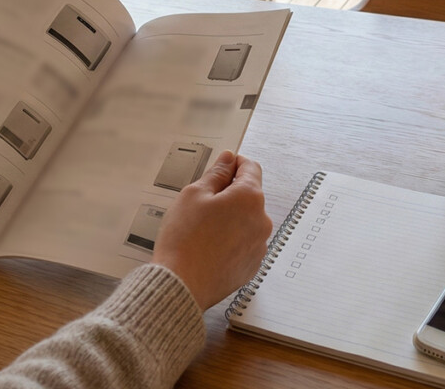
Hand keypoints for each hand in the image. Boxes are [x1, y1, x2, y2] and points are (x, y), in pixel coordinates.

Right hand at [152, 150, 271, 309]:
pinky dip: (232, 240)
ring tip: (204, 230)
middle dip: (230, 194)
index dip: (234, 164)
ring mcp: (259, 246)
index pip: (251, 168)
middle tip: (202, 204)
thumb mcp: (194, 194)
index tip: (220, 169)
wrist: (181, 286)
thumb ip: (216, 173)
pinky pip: (245, 243)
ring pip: (247, 220)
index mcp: (250, 198)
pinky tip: (210, 247)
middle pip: (249, 196)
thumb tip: (228, 159)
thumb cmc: (184, 238)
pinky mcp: (252, 266)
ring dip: (232, 218)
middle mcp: (262, 220)